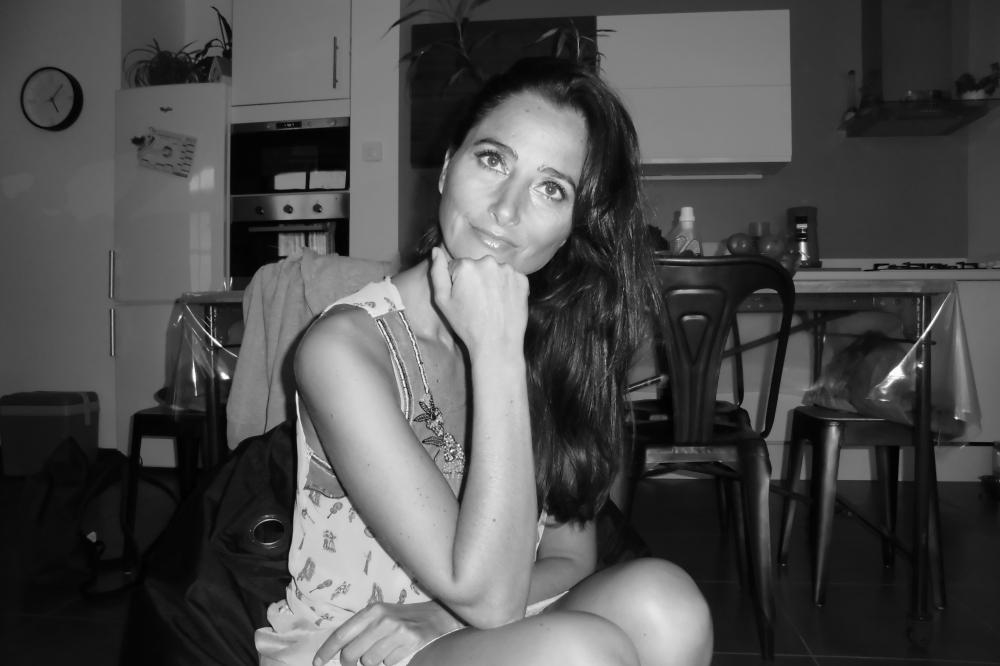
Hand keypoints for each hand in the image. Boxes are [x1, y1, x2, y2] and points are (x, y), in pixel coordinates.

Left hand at [314, 600, 463, 665]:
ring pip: (369, 662)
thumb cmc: (403, 617)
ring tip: (383, 651)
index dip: (327, 650)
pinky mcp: (409, 643)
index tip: (317, 662)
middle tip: (356, 661)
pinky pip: (388, 663)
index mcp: (372, 611)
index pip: (342, 634)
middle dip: (350, 662)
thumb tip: (339, 650)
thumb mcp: (381, 615)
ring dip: (373, 662)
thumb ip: (361, 628)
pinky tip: (397, 651)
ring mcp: (396, 632)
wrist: (437, 616)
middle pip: (352, 654)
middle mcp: (382, 620)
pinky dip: (390, 662)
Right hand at [429, 246, 528, 355]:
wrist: (497, 343)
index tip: (463, 299)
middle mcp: (488, 262)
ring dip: (491, 282)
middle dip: (475, 279)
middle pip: (476, 266)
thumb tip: (436, 250)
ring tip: (490, 304)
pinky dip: (506, 287)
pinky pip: (509, 277)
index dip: (457, 283)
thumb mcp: (442, 301)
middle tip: (476, 303)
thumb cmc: (467, 324)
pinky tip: (502, 303)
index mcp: (466, 265)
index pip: (457, 266)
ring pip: (494, 270)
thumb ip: (437, 272)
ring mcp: (508, 270)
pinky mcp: (522, 279)